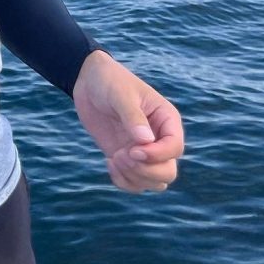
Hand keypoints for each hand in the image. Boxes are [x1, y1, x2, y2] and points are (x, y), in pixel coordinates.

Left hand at [72, 50, 183, 192]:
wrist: (88, 81)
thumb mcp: (121, 93)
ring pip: (154, 182)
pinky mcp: (127, 158)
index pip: (175, 148)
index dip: (157, 155)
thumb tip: (146, 141)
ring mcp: (144, 151)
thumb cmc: (109, 81)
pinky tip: (109, 163)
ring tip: (114, 159)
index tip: (134, 150)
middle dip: (145, 171)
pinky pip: (135, 183)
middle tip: (121, 156)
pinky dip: (123, 181)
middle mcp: (159, 138)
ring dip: (134, 178)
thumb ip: (133, 117)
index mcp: (166, 119)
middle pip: (168, 171)